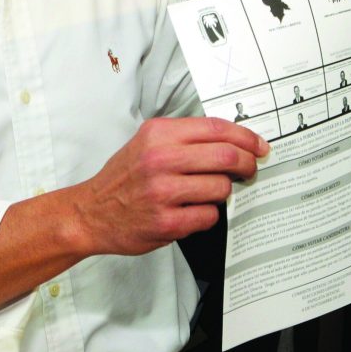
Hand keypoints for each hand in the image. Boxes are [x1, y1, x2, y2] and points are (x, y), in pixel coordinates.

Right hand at [75, 116, 269, 255]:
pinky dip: (208, 214)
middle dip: (246, 164)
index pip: (215, 128)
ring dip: (223, 191)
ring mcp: (162, 192)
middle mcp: (160, 159)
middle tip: (250, 169)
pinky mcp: (165, 223)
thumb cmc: (126, 176)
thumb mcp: (148, 142)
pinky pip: (208, 216)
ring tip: (207, 192)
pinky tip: (192, 211)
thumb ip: (185, 138)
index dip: (245, 137)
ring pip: (221, 188)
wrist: (91, 212)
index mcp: (159, 134)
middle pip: (225, 156)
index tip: (259, 146)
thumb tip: (232, 140)